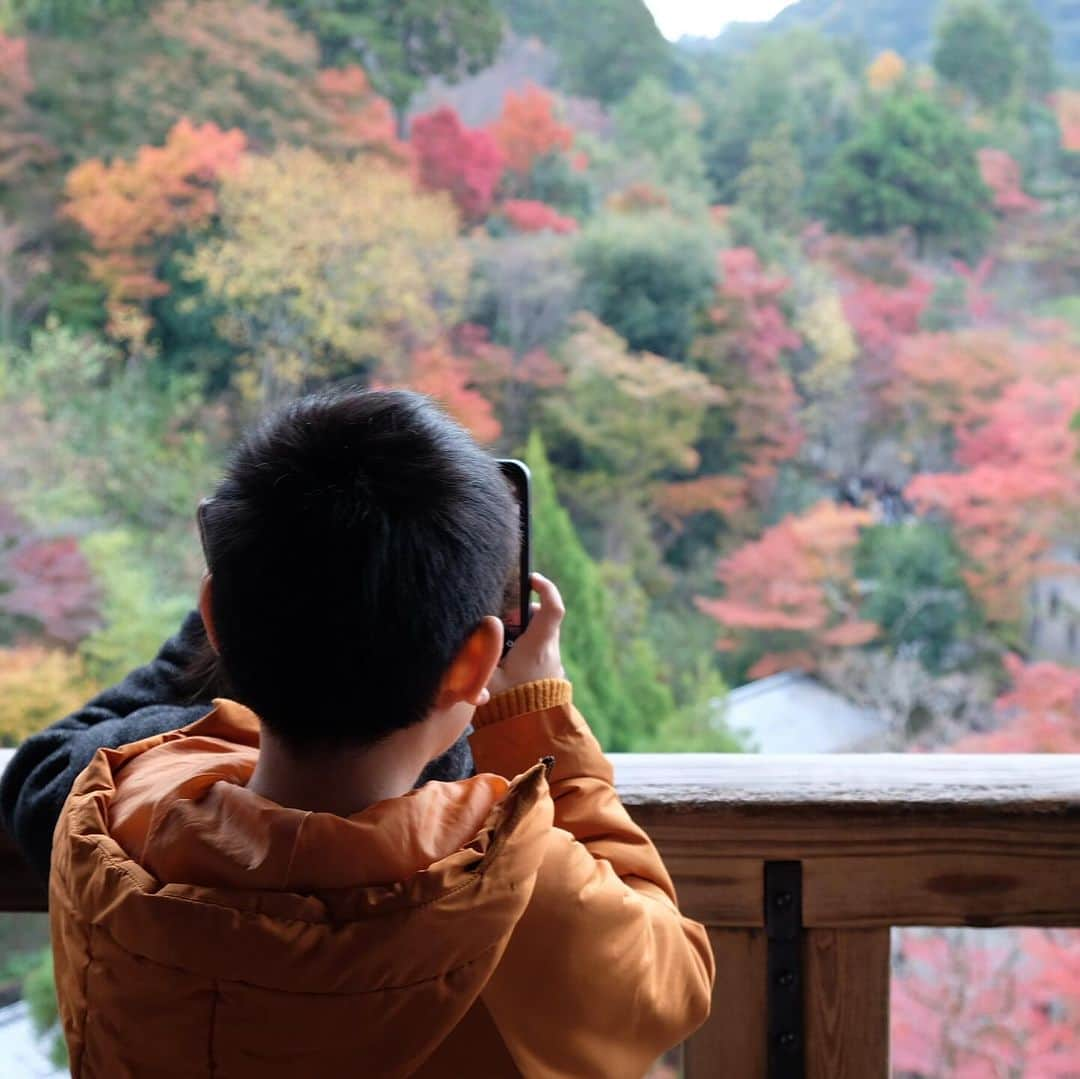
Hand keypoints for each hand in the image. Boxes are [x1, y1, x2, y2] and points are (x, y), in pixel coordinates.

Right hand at [486, 573, 565, 696]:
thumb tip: (482, 630)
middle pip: (542, 620)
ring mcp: (553, 665)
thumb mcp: (486, 679)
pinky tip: (505, 666)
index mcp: (537, 646)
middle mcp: (550, 652)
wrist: (532, 736)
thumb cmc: (507, 707)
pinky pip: (539, 654)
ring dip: (521, 635)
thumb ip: (480, 654)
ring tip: (498, 650)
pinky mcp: (551, 678)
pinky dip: (524, 650)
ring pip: (540, 637)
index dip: (545, 587)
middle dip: (521, 615)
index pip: (551, 607)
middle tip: (500, 624)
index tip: (530, 579)